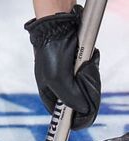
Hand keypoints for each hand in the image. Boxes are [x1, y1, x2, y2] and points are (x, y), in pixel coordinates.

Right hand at [24, 5, 100, 128]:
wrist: (57, 23)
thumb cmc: (51, 49)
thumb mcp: (58, 79)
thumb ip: (71, 99)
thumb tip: (85, 111)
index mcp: (49, 93)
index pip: (64, 115)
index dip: (75, 117)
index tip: (86, 114)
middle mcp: (58, 86)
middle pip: (79, 101)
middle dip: (86, 91)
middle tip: (83, 77)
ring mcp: (68, 75)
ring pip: (87, 87)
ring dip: (89, 77)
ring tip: (85, 64)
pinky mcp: (77, 65)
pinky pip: (90, 73)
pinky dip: (91, 67)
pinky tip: (88, 59)